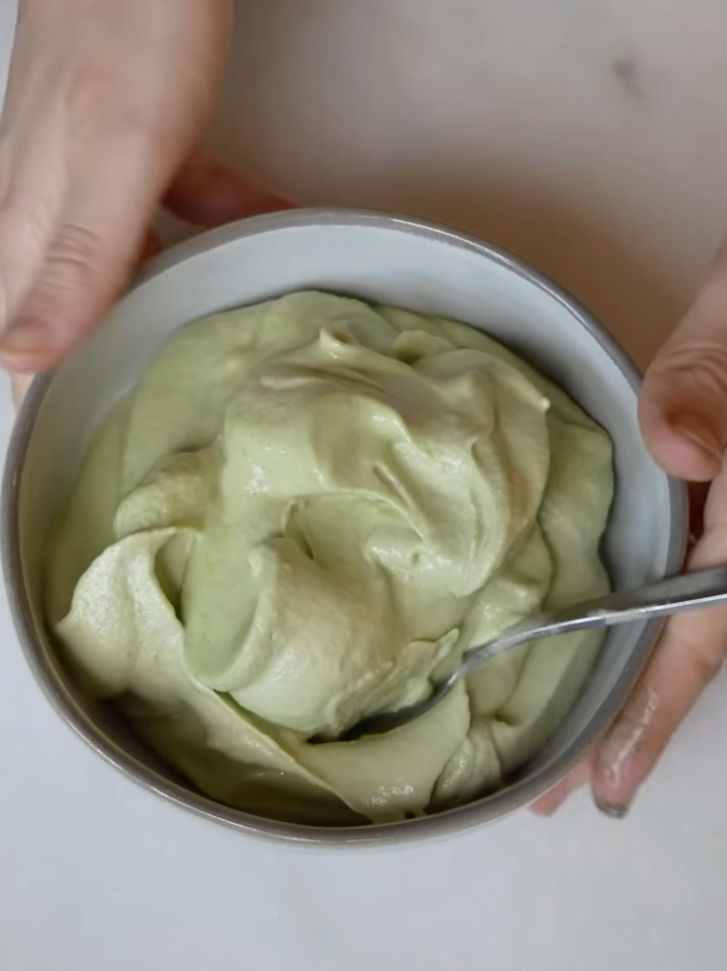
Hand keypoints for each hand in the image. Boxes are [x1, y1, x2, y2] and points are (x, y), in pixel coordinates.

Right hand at [0, 0, 289, 405]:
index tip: (85, 462)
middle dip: (112, 369)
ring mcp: (98, 173)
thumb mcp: (108, 163)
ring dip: (173, 304)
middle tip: (164, 421)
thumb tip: (16, 359)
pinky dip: (222, 226)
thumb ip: (73, 264)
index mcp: (33, 227)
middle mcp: (54, 208)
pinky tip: (272, 234)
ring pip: (132, 266)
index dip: (49, 405)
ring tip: (221, 346)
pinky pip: (180, 204)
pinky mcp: (141, 140)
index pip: (27, 342)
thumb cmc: (123, 30)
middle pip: (78, 313)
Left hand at [532, 252, 726, 818]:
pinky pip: (662, 588)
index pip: (698, 638)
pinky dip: (620, 630)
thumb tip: (682, 450)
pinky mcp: (697, 510)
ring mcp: (716, 531)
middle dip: (620, 725)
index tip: (608, 785)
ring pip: (671, 629)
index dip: (652, 715)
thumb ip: (709, 394)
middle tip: (553, 790)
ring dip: (617, 686)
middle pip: (680, 654)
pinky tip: (580, 648)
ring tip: (556, 742)